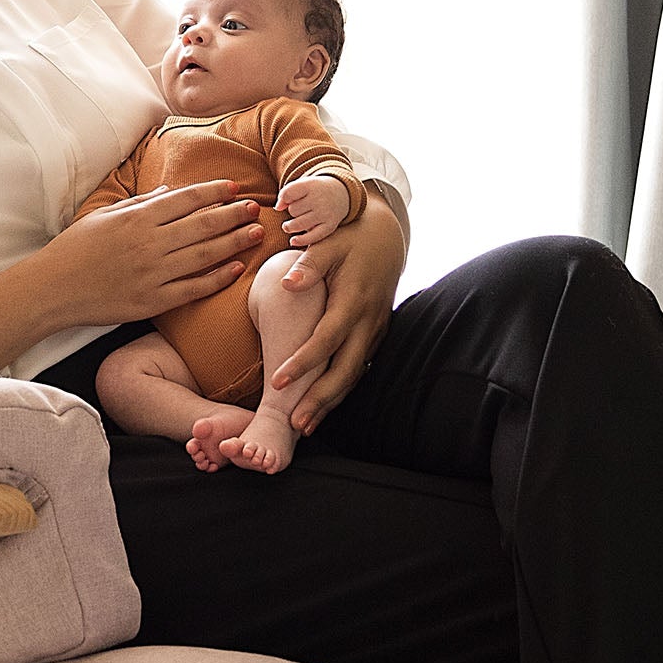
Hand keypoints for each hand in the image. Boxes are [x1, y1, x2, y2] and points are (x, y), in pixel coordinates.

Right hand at [0, 179, 269, 366]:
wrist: (52, 290)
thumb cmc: (74, 250)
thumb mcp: (103, 216)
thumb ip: (139, 202)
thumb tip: (171, 192)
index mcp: (136, 219)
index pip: (184, 200)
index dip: (213, 193)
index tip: (234, 188)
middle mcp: (148, 244)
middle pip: (201, 225)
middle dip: (232, 215)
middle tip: (257, 208)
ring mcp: (152, 274)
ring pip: (204, 255)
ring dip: (234, 243)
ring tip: (256, 233)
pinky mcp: (152, 301)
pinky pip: (193, 289)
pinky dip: (217, 278)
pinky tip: (236, 269)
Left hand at [268, 199, 405, 433]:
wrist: (385, 236)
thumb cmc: (349, 238)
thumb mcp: (329, 242)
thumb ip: (309, 264)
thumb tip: (289, 283)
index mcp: (352, 300)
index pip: (326, 339)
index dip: (303, 362)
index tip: (277, 381)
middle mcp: (367, 321)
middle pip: (345, 369)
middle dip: (320, 399)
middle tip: (294, 423)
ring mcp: (374, 330)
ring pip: (354, 374)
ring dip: (330, 402)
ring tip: (303, 426)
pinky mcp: (375, 335)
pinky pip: (358, 368)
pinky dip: (340, 390)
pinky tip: (321, 408)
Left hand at [278, 171, 351, 248]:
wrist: (340, 194)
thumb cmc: (315, 191)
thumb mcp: (302, 185)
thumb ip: (286, 193)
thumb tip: (277, 208)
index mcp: (312, 185)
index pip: (288, 194)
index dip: (284, 198)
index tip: (289, 199)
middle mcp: (320, 199)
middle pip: (292, 210)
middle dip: (293, 210)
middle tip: (301, 209)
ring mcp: (325, 214)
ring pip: (298, 224)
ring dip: (291, 226)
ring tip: (290, 225)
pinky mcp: (329, 227)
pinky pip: (312, 237)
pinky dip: (300, 240)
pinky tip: (293, 241)